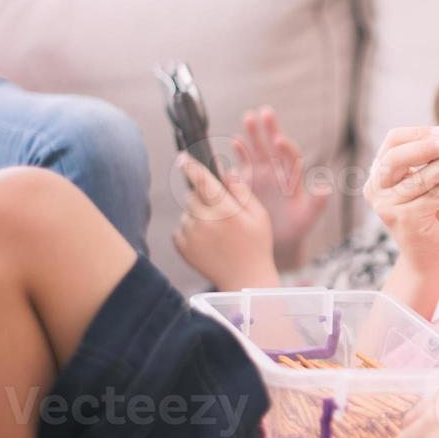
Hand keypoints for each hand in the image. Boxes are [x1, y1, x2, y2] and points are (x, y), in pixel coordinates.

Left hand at [172, 153, 280, 290]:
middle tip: (221, 212)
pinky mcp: (182, 247)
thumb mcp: (258, 216)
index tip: (181, 157)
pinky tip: (209, 242)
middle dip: (203, 197)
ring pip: (186, 213)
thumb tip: (226, 171)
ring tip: (218, 232)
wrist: (245, 280)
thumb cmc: (257, 246)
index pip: (202, 180)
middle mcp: (204, 221)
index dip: (190, 166)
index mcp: (225, 210)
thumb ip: (242, 191)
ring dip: (197, 215)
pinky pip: (180, 229)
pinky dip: (191, 230)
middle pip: (191, 196)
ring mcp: (191, 235)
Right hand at [231, 107, 330, 271]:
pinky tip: (234, 141)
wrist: (277, 242)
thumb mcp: (307, 218)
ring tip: (249, 117)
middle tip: (265, 112)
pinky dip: (238, 153)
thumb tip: (325, 186)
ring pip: (257, 150)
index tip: (279, 138)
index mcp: (292, 178)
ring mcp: (260, 176)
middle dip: (269, 129)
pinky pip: (241, 164)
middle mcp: (276, 173)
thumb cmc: (295, 230)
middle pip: (273, 147)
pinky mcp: (246, 183)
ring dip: (253, 135)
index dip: (286, 147)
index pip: (290, 157)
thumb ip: (317, 203)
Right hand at [362, 126, 438, 266]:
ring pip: (419, 178)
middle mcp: (376, 189)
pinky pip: (433, 195)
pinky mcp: (404, 220)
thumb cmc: (432, 213)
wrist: (428, 254)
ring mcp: (387, 206)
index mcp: (379, 173)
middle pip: (396, 157)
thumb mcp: (438, 178)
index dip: (418, 133)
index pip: (392, 142)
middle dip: (426, 146)